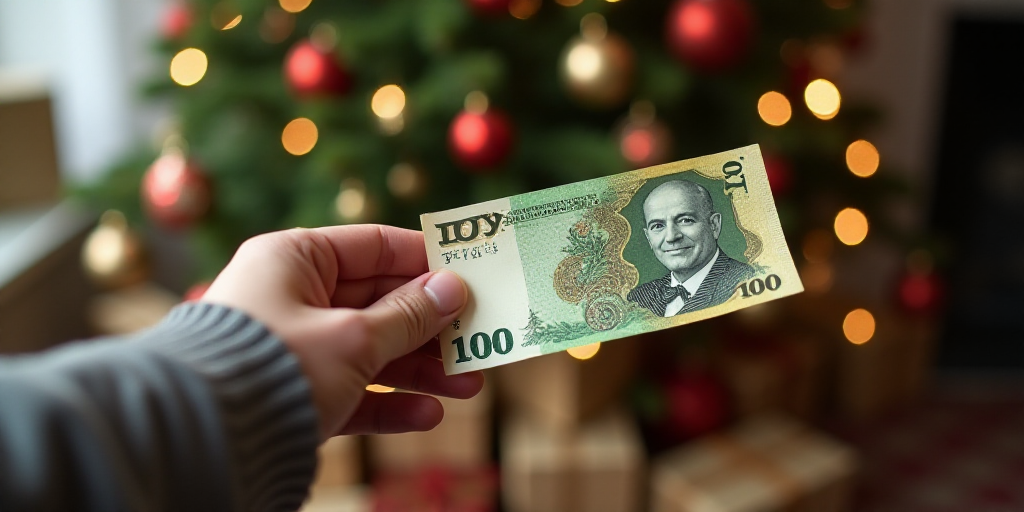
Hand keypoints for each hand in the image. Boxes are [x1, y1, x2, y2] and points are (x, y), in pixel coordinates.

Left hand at [201, 225, 482, 438]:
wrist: (205, 438)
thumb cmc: (276, 366)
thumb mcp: (353, 337)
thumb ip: (407, 315)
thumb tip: (453, 289)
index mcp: (294, 259)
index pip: (373, 246)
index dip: (426, 260)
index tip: (472, 273)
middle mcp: (293, 298)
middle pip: (379, 303)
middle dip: (432, 326)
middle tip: (479, 338)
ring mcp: (295, 348)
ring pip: (372, 351)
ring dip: (422, 370)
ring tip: (469, 386)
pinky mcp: (296, 394)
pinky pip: (352, 391)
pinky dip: (389, 402)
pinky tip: (429, 415)